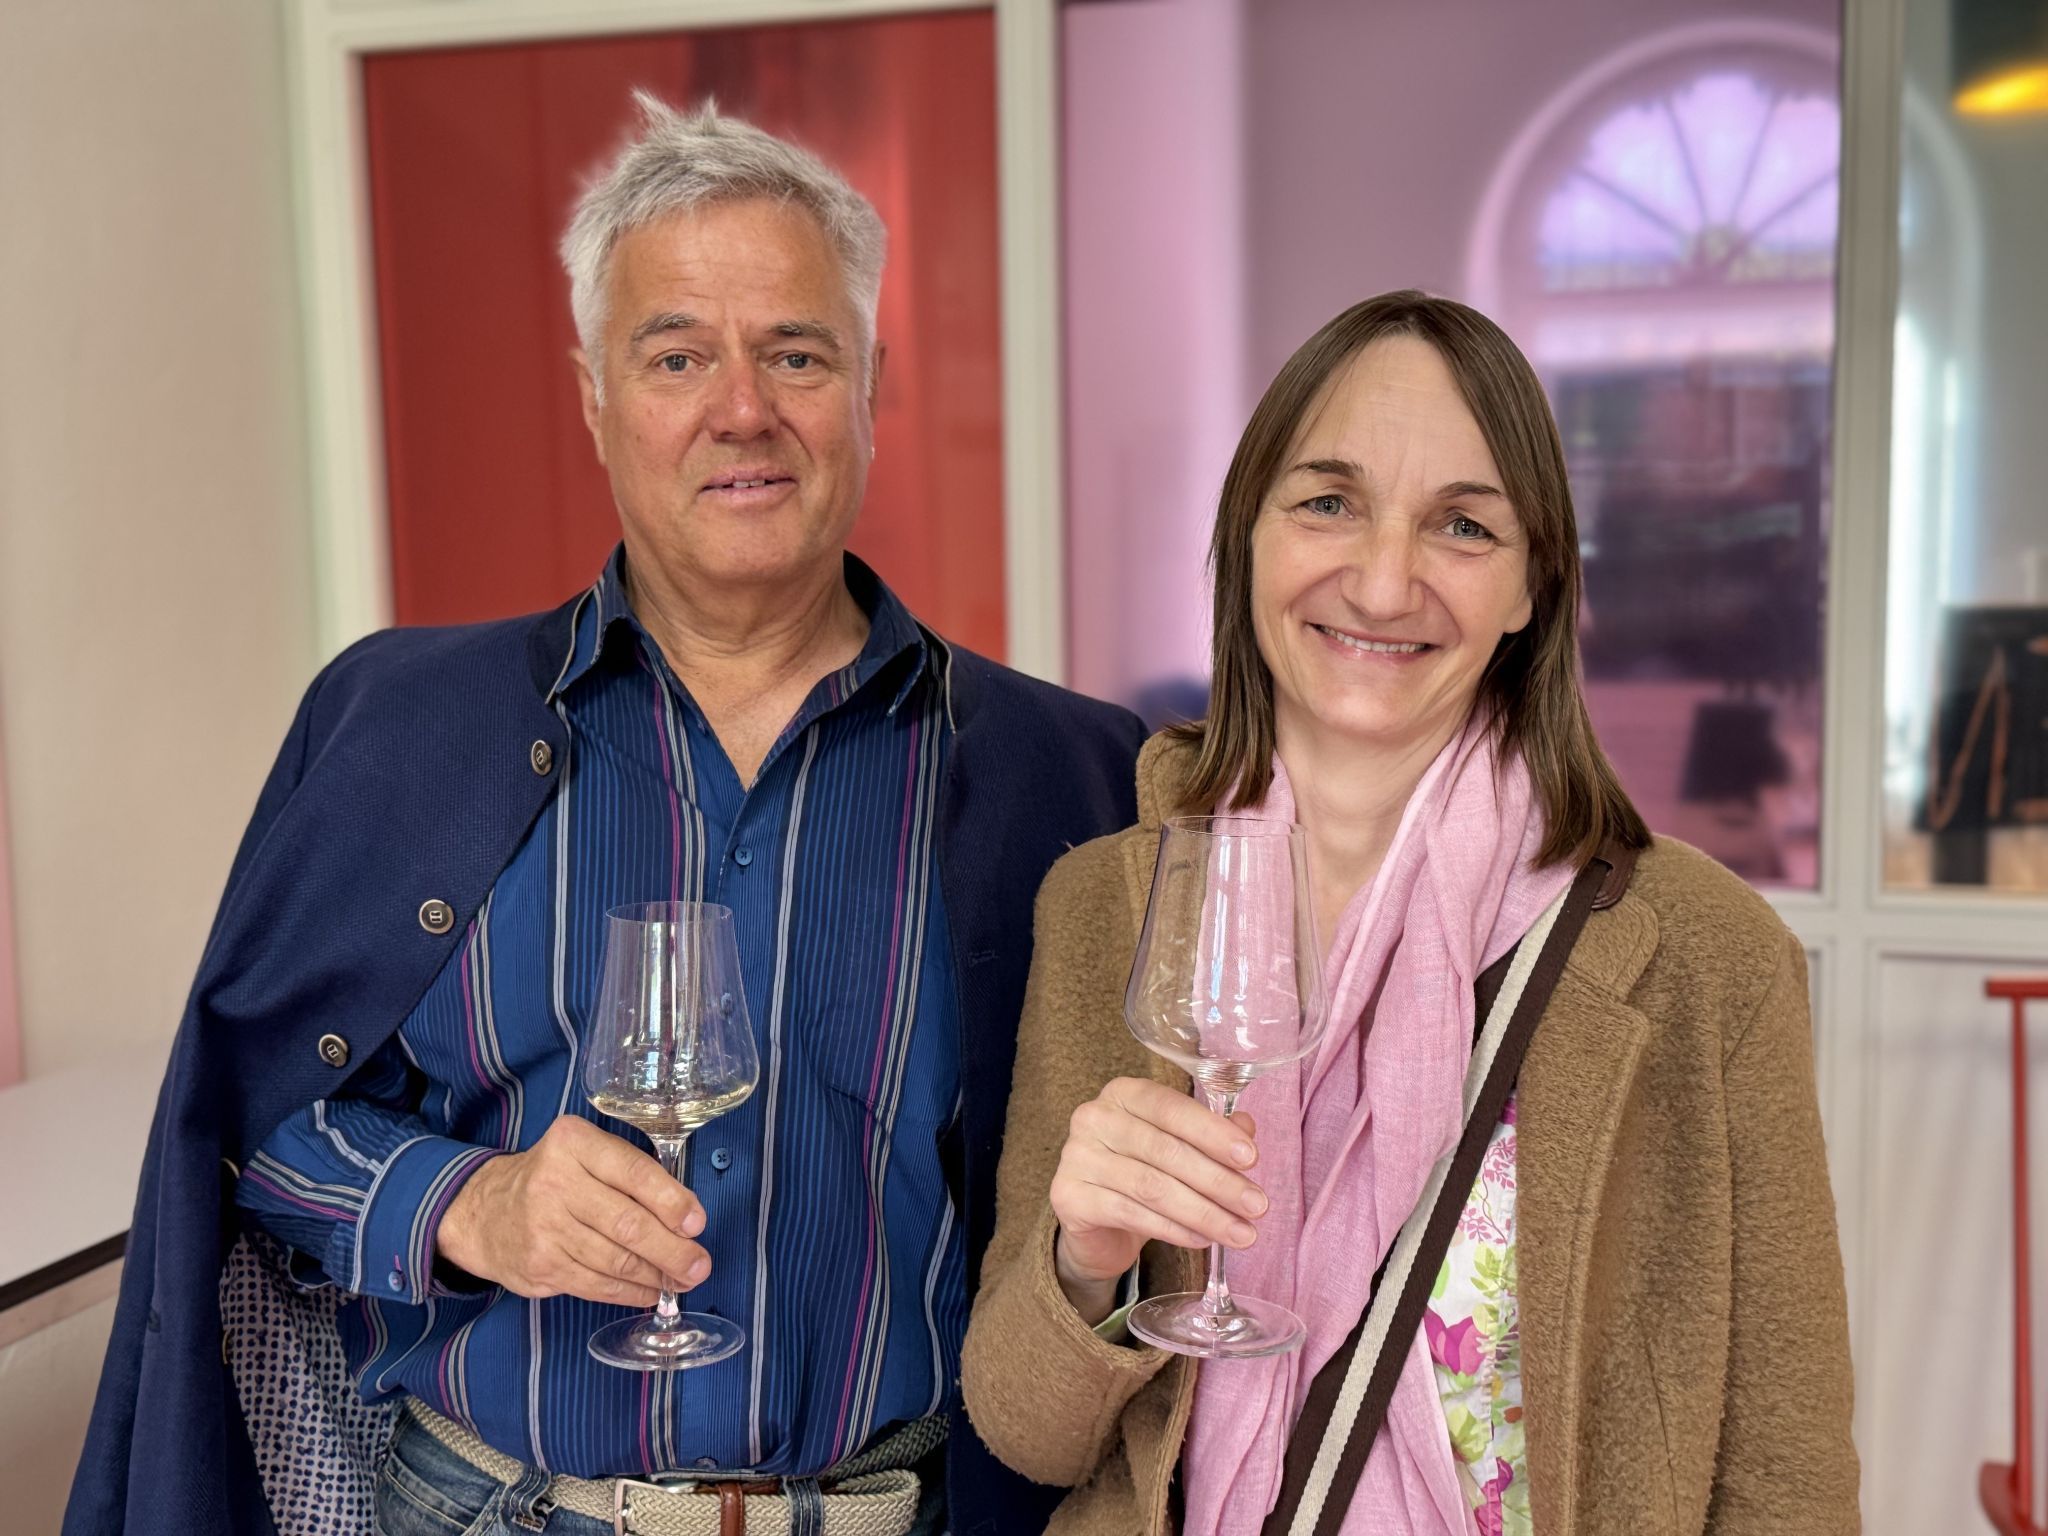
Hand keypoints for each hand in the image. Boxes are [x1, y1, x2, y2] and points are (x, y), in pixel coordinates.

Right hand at [435, 1116, 709, 1306]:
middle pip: (627, 1224)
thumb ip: (630, 1172)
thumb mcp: (586, 1154)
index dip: (671, 1201)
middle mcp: (555, 1183)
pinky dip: (630, 1292)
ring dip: (656, 1276)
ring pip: (614, 1260)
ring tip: (682, 1280)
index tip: (697, 1223)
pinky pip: (596, 1285)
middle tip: (699, 1265)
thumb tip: (686, 1216)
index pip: (634, 1172)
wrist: (485, 1212)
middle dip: (672, 1250)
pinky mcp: (540, 1266)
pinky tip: (651, 1291)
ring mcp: (544, 1228)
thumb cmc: (555, 1178)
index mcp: (574, 1144)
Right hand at [1049, 1076, 1264, 1324]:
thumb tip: (1247, 1131)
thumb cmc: (1144, 1174)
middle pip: (1165, 1150)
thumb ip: (1212, 1136)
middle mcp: (1094, 1117)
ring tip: (1240, 1232)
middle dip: (1218, 1181)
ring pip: (1151, 1186)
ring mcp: (1076, 1156)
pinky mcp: (1068, 1196)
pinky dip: (1173, 1230)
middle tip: (1257, 1206)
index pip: (1171, 1107)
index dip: (1213, 1132)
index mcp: (1124, 1093)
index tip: (1252, 1158)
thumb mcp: (1181, 1149)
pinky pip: (1131, 1213)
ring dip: (1203, 1212)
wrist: (1097, 1225)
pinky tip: (1202, 1240)